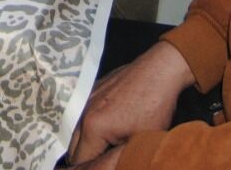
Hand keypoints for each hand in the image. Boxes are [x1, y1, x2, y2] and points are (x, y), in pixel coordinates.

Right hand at [68, 41, 194, 164]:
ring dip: (86, 142)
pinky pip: (81, 115)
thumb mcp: (138, 142)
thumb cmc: (153, 107)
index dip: (91, 169)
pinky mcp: (91, 90)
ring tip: (105, 147)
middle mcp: (82, 112)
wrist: (158, 71)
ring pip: (75, 131)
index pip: (79, 161)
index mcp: (93, 127)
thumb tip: (106, 167)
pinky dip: (88, 127)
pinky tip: (106, 128)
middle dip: (85, 158)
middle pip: (71, 147)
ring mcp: (85, 99)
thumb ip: (114, 159)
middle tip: (102, 161)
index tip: (103, 168)